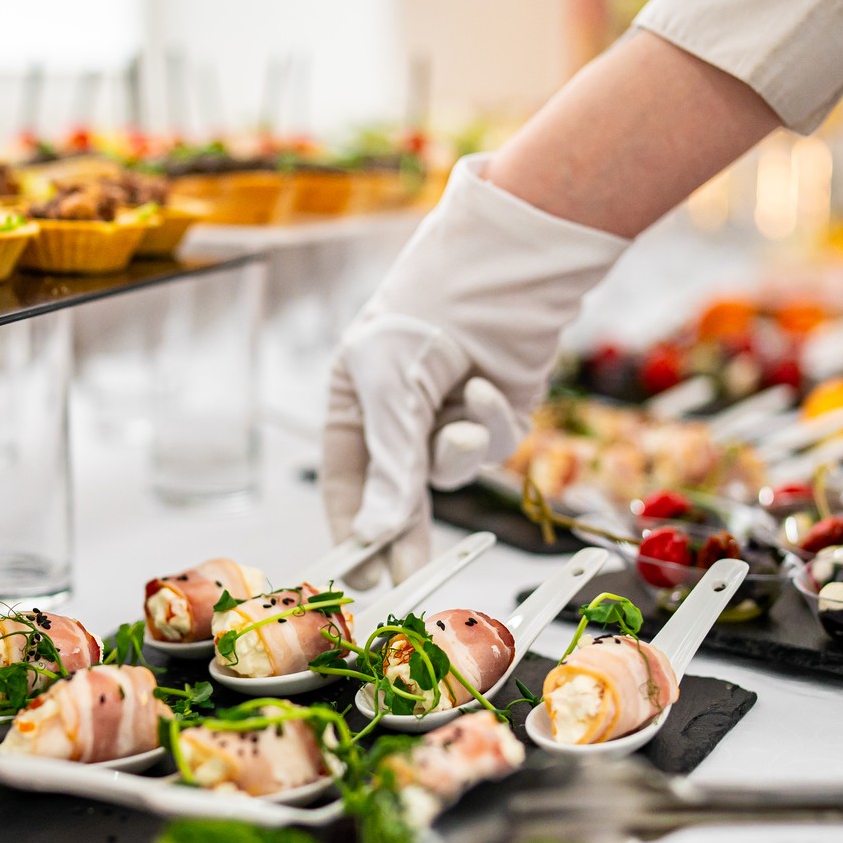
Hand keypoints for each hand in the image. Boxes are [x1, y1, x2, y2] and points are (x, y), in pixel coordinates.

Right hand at [320, 154, 627, 583]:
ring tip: (459, 418)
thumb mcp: (390, 392)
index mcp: (354, 409)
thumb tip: (376, 534)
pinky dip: (491, 423)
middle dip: (405, 531)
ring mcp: (448, 419)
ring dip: (456, 454)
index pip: (346, 485)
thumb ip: (388, 467)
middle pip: (398, 495)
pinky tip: (486, 387)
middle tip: (407, 573)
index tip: (360, 574)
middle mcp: (400, 421)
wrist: (495, 268)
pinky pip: (491, 447)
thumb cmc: (420, 315)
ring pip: (451, 473)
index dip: (352, 529)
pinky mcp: (496, 417)